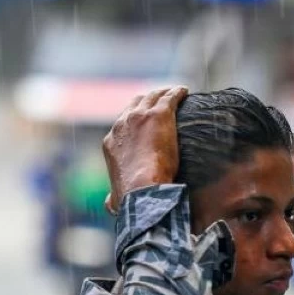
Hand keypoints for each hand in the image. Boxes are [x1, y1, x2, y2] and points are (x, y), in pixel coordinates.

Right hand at [102, 86, 188, 214]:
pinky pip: (169, 97)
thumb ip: (112, 197)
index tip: (143, 121)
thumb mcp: (115, 197)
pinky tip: (184, 92)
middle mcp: (123, 124)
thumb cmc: (131, 196)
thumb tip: (109, 203)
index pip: (122, 123)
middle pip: (135, 104)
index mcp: (112, 141)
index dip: (133, 120)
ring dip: (163, 93)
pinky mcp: (159, 115)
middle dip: (147, 100)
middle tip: (159, 102)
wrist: (142, 188)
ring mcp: (140, 117)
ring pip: (153, 96)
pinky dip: (177, 93)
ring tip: (174, 93)